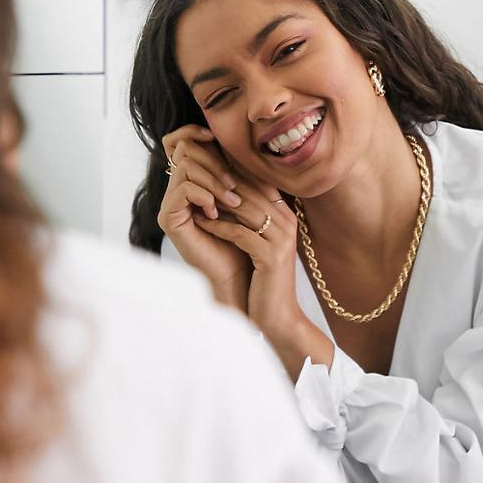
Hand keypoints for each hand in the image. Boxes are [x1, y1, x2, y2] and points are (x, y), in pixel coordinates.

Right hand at [159, 125, 250, 308]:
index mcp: (193, 179)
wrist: (239, 273)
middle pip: (184, 148)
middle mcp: (176, 188)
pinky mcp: (169, 217)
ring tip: (232, 201)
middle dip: (214, 161)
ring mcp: (171, 203)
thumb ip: (239, 170)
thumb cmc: (245, 238)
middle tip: (234, 186)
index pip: (180, 140)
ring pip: (186, 166)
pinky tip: (217, 213)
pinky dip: (205, 196)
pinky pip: (184, 189)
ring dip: (214, 180)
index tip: (214, 136)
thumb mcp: (246, 198)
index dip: (193, 132)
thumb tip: (242, 140)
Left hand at [193, 163, 333, 378]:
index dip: (233, 171)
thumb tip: (224, 191)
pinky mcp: (271, 256)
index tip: (207, 165)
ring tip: (194, 195)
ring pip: (245, 208)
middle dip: (222, 181)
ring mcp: (281, 239)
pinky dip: (219, 226)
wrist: (278, 317)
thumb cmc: (263, 280)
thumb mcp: (258, 243)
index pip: (259, 182)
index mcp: (286, 216)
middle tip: (196, 174)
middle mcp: (288, 222)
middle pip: (251, 190)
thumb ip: (249, 217)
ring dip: (217, 201)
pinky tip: (201, 222)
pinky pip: (240, 233)